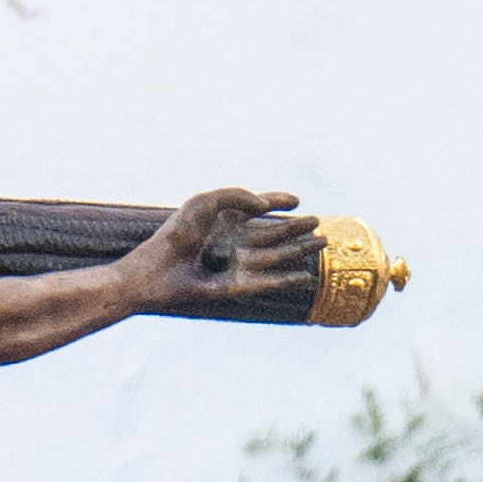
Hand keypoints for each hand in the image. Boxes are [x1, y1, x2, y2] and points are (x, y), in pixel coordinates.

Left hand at [132, 185, 323, 306]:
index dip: (277, 201)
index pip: (257, 207)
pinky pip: (269, 282)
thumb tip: (264, 206)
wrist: (159, 269)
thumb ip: (236, 195)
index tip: (295, 200)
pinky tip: (306, 277)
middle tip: (318, 222)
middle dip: (296, 228)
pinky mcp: (238, 286)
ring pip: (277, 255)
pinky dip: (289, 280)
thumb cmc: (177, 234)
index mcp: (225, 219)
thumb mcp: (204, 202)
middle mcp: (235, 241)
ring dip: (300, 250)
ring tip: (322, 241)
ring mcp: (238, 264)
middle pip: (273, 233)